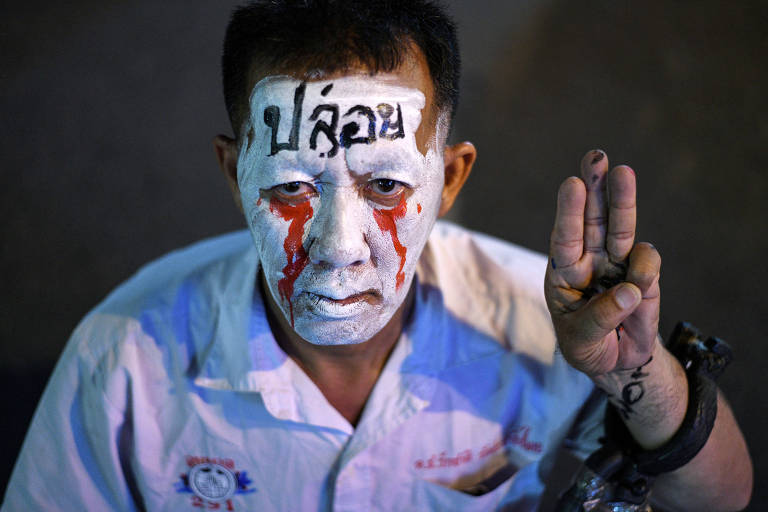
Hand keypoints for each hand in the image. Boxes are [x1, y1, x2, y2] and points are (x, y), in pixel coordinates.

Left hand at [544, 150, 660, 376]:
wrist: (615, 360)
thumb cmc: (586, 345)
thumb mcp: (581, 341)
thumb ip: (600, 317)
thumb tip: (630, 289)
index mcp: (563, 272)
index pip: (564, 238)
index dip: (569, 212)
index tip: (572, 185)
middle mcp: (590, 260)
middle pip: (592, 218)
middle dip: (595, 187)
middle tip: (596, 156)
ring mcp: (618, 264)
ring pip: (621, 226)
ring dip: (622, 200)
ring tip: (623, 171)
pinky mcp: (644, 274)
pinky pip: (647, 262)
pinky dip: (645, 271)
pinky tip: (637, 291)